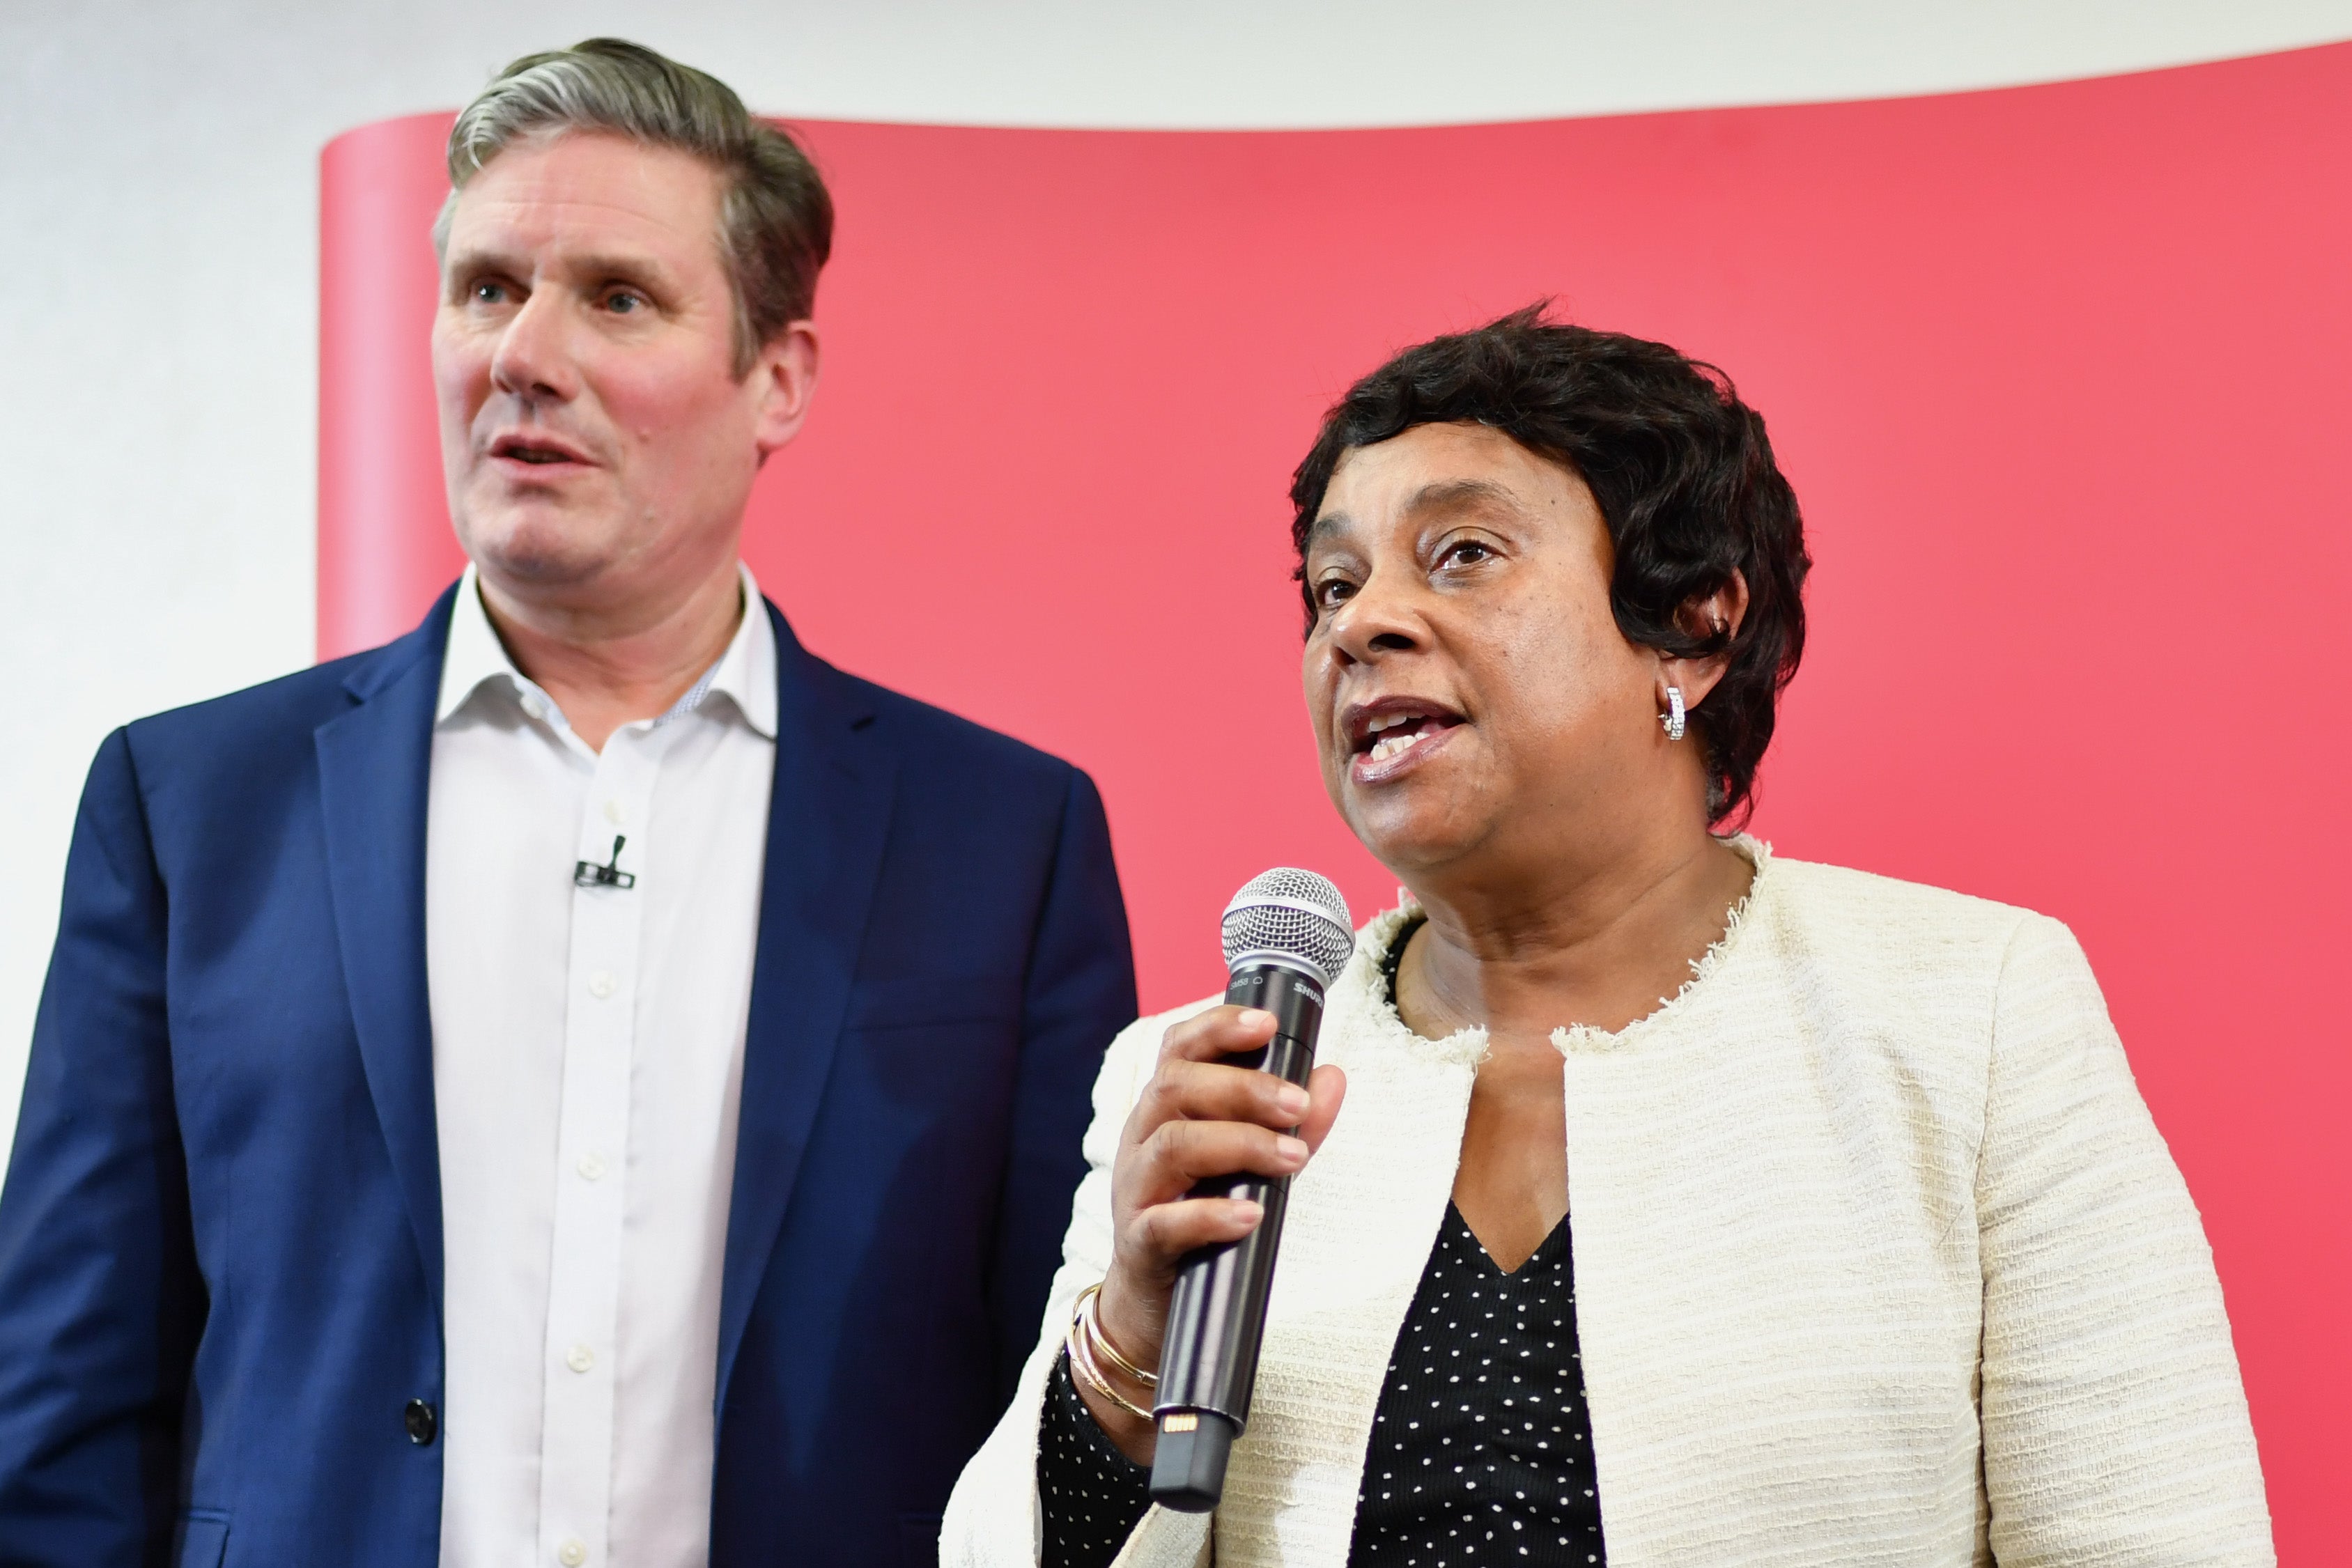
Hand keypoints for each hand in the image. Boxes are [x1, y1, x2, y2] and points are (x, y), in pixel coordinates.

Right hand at [1078, 1005, 1346, 1459]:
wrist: (1156, 1304)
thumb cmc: (1202, 1216)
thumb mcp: (1249, 1165)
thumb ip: (1290, 1122)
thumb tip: (1332, 1077)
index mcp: (1165, 1110)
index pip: (1178, 1049)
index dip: (1218, 1027)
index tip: (1268, 1022)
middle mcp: (1142, 1139)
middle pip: (1175, 1087)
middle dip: (1243, 1087)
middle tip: (1298, 1104)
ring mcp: (1136, 1191)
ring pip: (1171, 1145)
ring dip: (1238, 1143)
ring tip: (1293, 1157)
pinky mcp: (1140, 1245)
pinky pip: (1164, 1223)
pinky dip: (1210, 1215)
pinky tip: (1251, 1215)